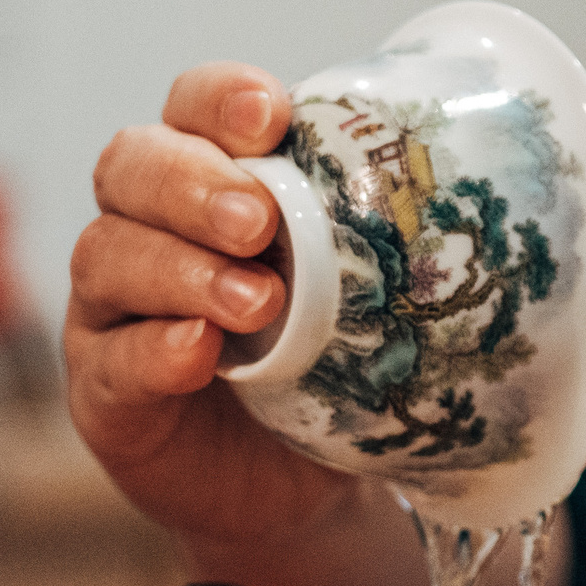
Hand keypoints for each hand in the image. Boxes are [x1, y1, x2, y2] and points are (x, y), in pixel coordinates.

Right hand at [70, 65, 412, 585]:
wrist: (300, 486)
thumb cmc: (333, 365)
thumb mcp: (365, 294)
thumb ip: (382, 239)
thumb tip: (481, 195)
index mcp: (209, 178)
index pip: (192, 106)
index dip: (221, 99)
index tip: (274, 117)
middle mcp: (146, 227)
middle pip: (132, 166)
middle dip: (196, 185)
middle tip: (259, 223)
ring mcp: (113, 308)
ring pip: (109, 255)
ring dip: (184, 272)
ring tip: (259, 304)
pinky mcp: (104, 390)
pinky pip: (109, 358)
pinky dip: (152, 350)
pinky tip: (199, 352)